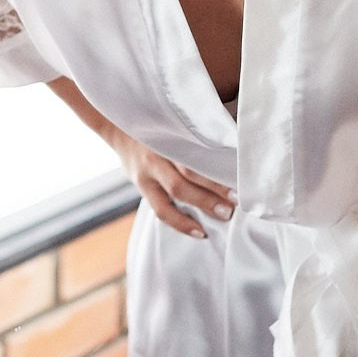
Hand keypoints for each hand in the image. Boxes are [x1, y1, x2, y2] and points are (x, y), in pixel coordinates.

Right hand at [108, 130, 235, 237]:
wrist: (118, 129)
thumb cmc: (157, 127)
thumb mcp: (172, 125)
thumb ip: (193, 137)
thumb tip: (229, 150)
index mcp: (167, 136)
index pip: (193, 155)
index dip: (214, 171)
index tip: (238, 182)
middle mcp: (156, 155)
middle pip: (186, 176)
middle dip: (212, 192)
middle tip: (234, 205)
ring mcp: (147, 173)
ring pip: (173, 195)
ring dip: (200, 207)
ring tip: (222, 216)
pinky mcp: (142, 188)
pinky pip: (161, 211)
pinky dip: (181, 223)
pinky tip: (199, 231)